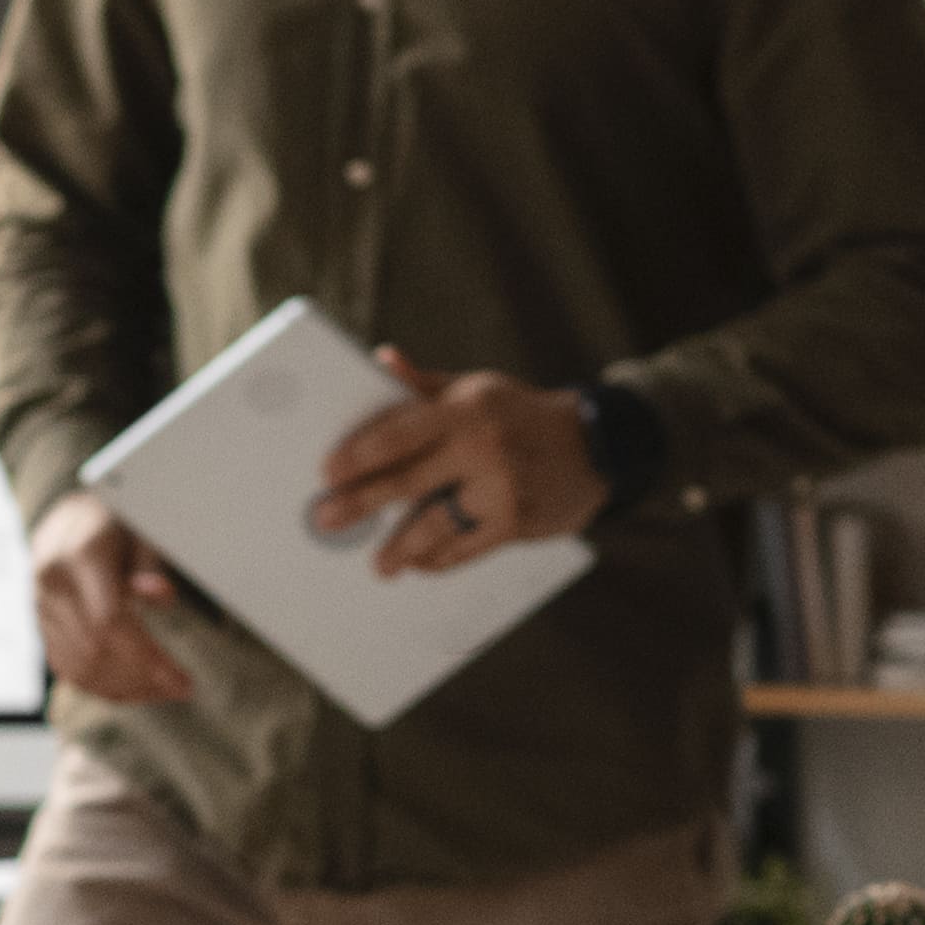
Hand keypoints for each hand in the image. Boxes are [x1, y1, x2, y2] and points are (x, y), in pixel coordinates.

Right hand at [25, 485, 196, 709]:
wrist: (71, 517)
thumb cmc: (116, 519)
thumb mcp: (141, 528)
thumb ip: (149, 562)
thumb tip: (162, 595)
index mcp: (78, 554)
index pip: (109, 622)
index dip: (147, 658)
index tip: (180, 680)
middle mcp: (53, 583)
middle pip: (96, 651)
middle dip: (143, 678)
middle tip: (181, 687)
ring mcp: (42, 608)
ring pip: (82, 668)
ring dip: (126, 688)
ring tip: (163, 690)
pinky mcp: (42, 626)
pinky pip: (69, 669)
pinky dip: (103, 687)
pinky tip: (134, 689)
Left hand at [309, 353, 602, 577]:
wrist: (596, 445)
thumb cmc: (521, 414)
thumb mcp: (477, 388)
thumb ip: (426, 385)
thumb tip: (381, 361)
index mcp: (466, 410)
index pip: (400, 433)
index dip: (360, 455)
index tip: (328, 473)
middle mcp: (482, 449)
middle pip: (407, 483)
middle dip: (362, 504)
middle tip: (327, 520)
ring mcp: (501, 490)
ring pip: (435, 526)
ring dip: (400, 549)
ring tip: (380, 564)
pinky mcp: (517, 523)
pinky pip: (466, 549)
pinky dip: (439, 559)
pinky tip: (420, 564)